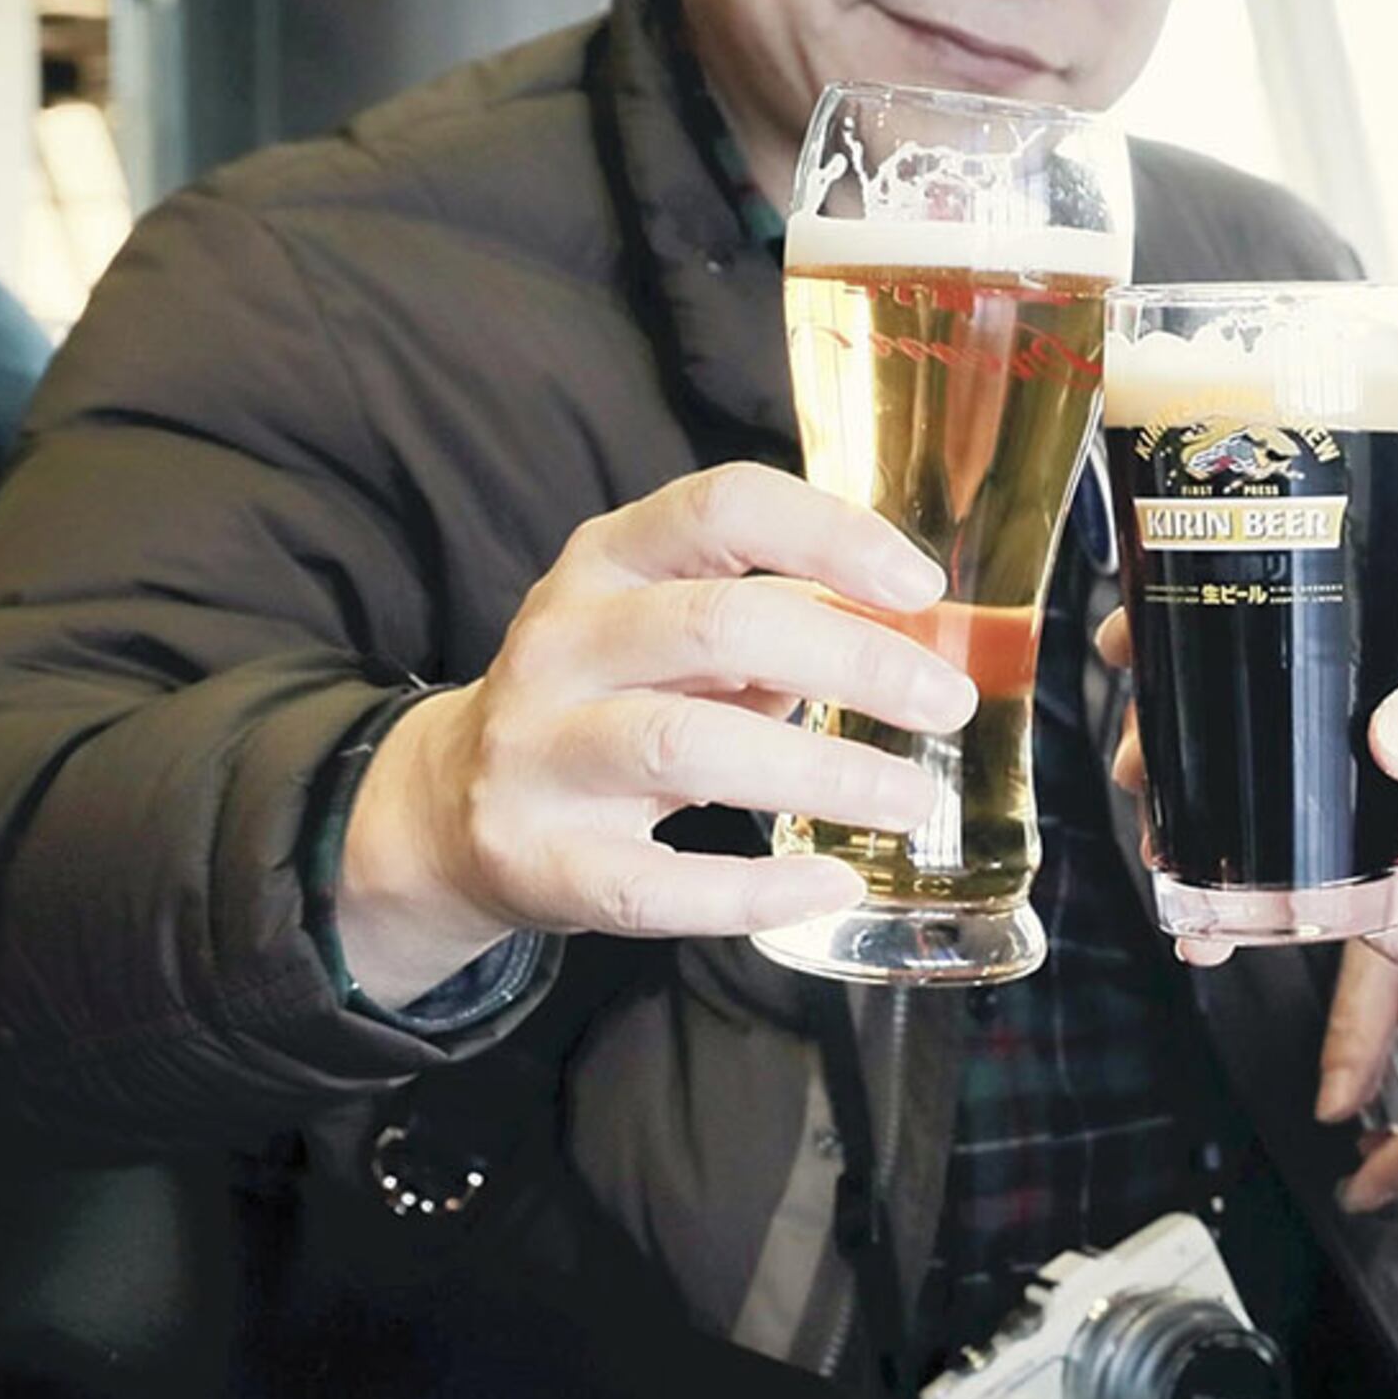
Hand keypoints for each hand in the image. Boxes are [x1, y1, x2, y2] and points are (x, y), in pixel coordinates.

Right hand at [339, 463, 977, 1002]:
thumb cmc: (613, 698)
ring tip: (911, 799)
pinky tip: (830, 882)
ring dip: (819, 772)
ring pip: (683, 745)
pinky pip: (652, 883)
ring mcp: (535, 750)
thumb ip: (777, 619)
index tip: (920, 589)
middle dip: (852, 662)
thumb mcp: (675, 630)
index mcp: (609, 560)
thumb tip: (918, 641)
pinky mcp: (534, 858)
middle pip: (717, 625)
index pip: (722, 507)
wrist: (452, 807)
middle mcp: (561, 641)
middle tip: (946, 704)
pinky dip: (753, 890)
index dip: (830, 535)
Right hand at [1095, 610, 1397, 1005]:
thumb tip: (1393, 730)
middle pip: (1223, 699)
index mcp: (1383, 666)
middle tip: (1143, 752)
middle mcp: (1336, 726)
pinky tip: (1198, 933)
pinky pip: (1235, 889)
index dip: (1205, 605)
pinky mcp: (1309, 876)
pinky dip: (1202, 912)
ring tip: (1159, 838)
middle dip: (1162, 718)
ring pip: (1213, 790)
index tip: (1142, 623)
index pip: (1284, 610)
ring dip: (1166, 808)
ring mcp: (1313, 803)